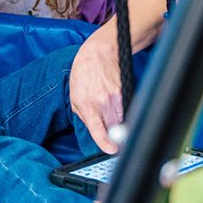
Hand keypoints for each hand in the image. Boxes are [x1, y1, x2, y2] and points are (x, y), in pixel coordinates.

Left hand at [69, 37, 123, 153]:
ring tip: (110, 109)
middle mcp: (103, 102)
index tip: (113, 150)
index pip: (99, 130)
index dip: (106, 144)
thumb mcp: (75, 97)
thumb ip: (84, 116)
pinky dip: (123, 108)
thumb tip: (95, 130)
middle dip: (113, 133)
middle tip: (110, 131)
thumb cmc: (84, 74)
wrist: (99, 53)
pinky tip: (115, 99)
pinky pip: (127, 107)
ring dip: (118, 120)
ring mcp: (116, 96)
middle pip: (115, 129)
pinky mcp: (125, 90)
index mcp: (88, 105)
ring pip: (122, 119)